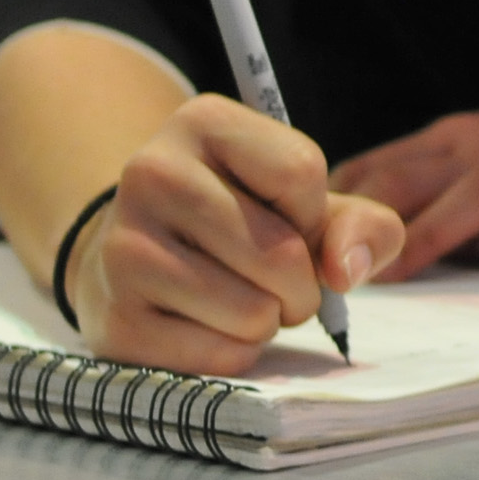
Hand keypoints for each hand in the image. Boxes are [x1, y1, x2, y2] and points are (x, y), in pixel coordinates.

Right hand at [72, 94, 403, 372]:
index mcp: (204, 123)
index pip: (301, 171)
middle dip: (303, 283)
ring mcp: (121, 247)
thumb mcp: (312, 204)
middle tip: (277, 280)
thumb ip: (365, 226)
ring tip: (240, 298)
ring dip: (269, 320)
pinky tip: (204, 324)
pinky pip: (219, 356)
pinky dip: (233, 352)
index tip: (290, 222)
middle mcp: (151, 173)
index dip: (315, 215)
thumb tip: (346, 271)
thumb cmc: (247, 223)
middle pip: (281, 252)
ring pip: (253, 311)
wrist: (139, 258)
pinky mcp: (114, 319)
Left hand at [331, 75, 478, 276]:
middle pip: (404, 184)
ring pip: (459, 206)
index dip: (330, 212)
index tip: (298, 255)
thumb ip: (442, 192)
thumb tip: (364, 248)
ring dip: (420, 244)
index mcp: (462, 139)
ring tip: (387, 280)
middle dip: (358, 231)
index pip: (375, 169)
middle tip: (326, 278)